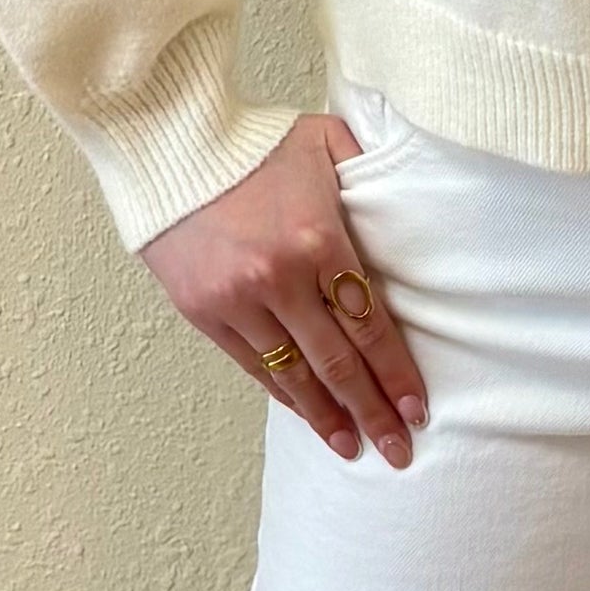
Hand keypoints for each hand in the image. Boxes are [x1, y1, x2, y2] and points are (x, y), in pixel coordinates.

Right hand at [138, 113, 429, 469]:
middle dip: (372, 412)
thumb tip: (410, 181)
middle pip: (337, 363)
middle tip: (399, 451)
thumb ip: (371, 162)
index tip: (416, 410)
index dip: (395, 372)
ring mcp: (239, 301)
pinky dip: (284, 394)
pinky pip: (253, 366)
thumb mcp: (326, 138)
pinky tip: (307, 414)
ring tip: (354, 447)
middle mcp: (280, 279)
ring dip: (327, 417)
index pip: (368, 323)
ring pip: (294, 376)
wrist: (172, 145)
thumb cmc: (257, 139)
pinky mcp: (204, 313)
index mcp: (318, 239)